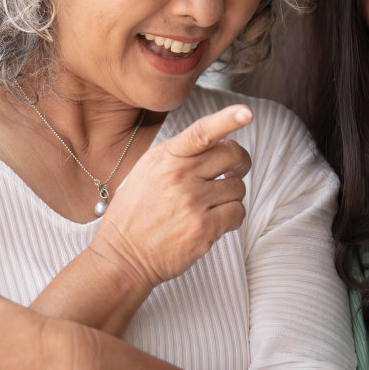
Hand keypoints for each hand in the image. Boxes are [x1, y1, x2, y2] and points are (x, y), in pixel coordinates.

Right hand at [89, 104, 253, 287]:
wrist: (123, 256)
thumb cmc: (135, 215)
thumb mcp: (146, 172)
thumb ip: (178, 156)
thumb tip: (216, 145)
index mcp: (165, 158)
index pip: (200, 133)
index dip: (226, 120)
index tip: (246, 113)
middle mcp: (179, 176)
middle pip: (232, 155)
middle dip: (240, 163)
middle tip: (235, 172)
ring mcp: (192, 203)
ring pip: (238, 187)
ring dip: (231, 196)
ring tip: (211, 204)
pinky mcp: (203, 229)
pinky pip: (237, 213)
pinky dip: (232, 217)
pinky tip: (214, 221)